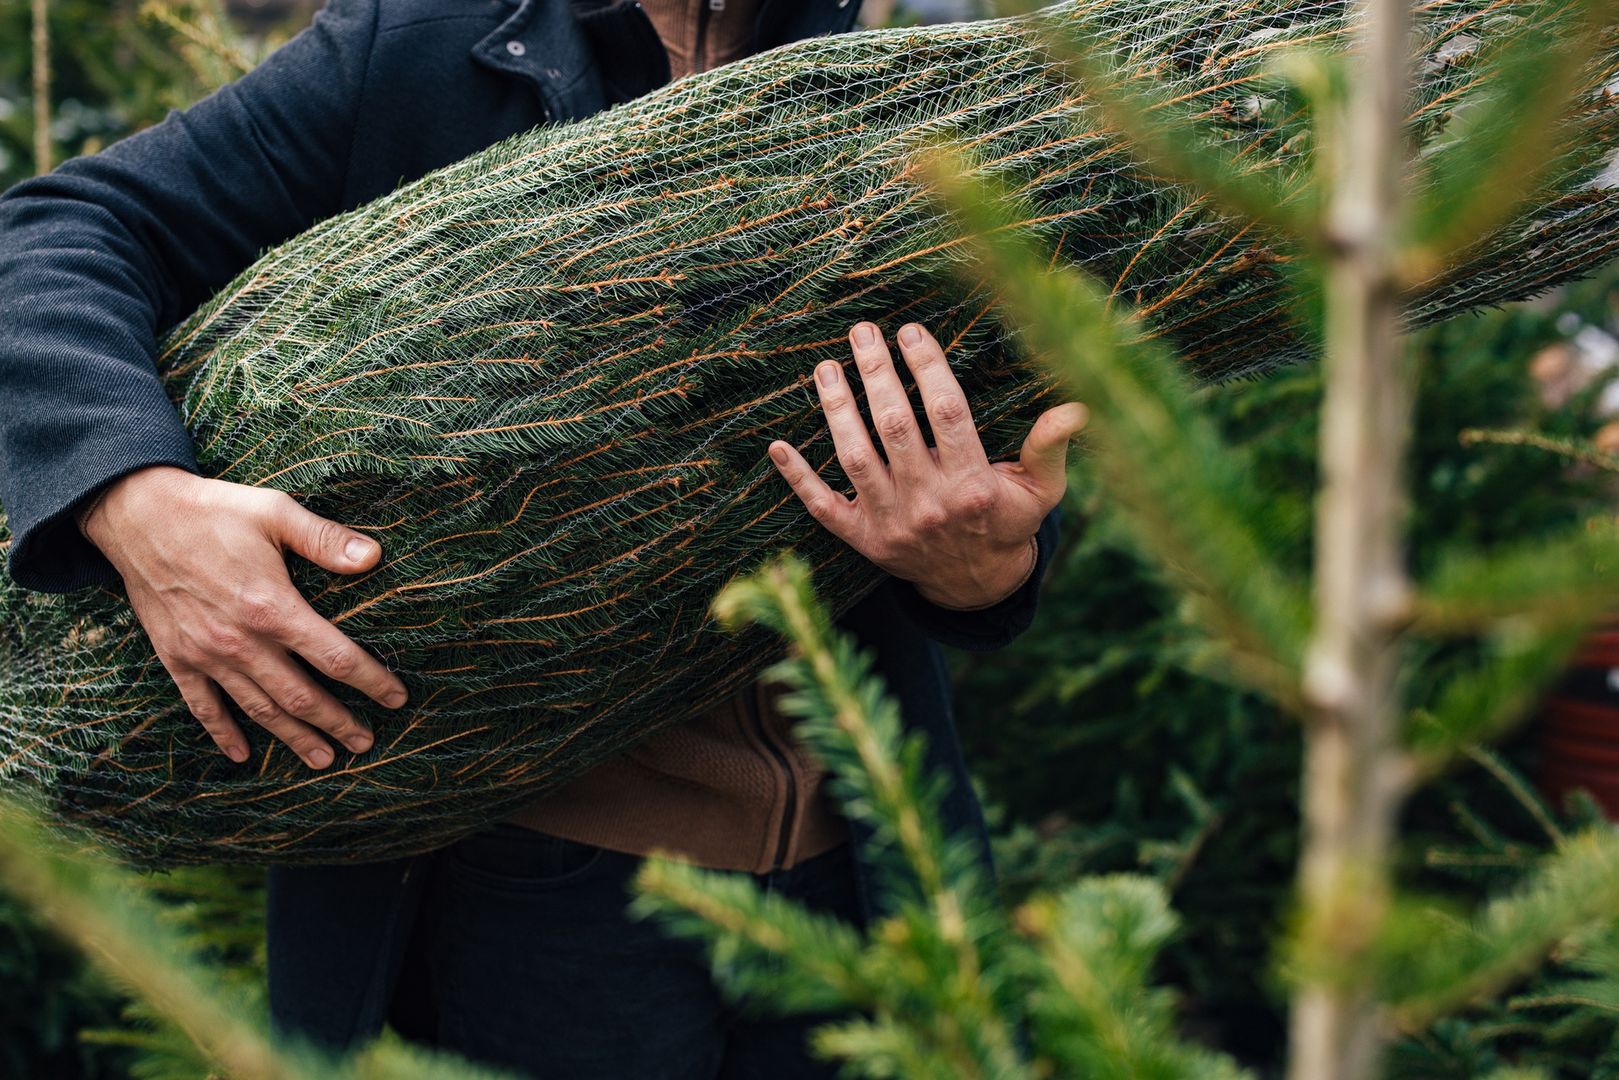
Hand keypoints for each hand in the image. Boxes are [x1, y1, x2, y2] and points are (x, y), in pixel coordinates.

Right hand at [81, 465, 407, 768]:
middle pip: (300, 696)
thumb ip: (325, 539)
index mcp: (272, 608)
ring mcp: (206, 654)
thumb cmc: (213, 511)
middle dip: (337, 722)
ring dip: (293, 737)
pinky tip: (242, 754)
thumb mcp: (275, 513)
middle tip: (365, 742)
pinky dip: (223, 733)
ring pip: (258, 709)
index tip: (397, 698)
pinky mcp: (176, 657)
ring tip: (323, 758)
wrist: (137, 515)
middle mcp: (240, 641)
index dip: (371, 681)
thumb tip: (374, 557)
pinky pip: (202, 706)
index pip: (335, 657)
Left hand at [769, 322, 1086, 609]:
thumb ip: (1050, 446)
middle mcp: (928, 503)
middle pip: (895, 426)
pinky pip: (822, 507)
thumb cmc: (1009, 522)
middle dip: (876, 373)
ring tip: (826, 368)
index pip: (946, 413)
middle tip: (862, 332)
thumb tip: (1077, 406)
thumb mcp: (1041, 489)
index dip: (927, 366)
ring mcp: (891, 523)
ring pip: (855, 457)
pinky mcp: (862, 540)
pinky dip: (797, 477)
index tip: (911, 330)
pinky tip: (776, 445)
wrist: (977, 586)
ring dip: (836, 410)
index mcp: (972, 484)